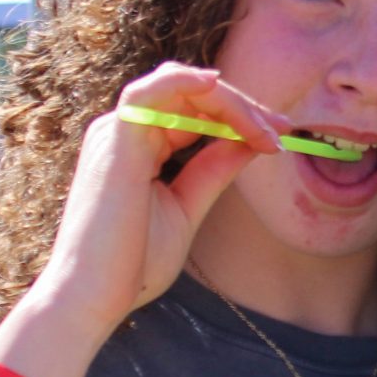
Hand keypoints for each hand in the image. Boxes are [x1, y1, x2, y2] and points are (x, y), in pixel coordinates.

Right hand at [26, 63, 288, 344]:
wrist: (94, 298)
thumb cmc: (133, 264)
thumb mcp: (187, 207)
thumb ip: (214, 170)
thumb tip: (249, 142)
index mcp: (138, 148)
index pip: (192, 111)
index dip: (238, 117)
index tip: (278, 138)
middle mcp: (124, 132)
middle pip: (190, 94)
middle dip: (242, 107)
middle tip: (282, 129)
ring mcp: (117, 132)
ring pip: (178, 87)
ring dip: (228, 101)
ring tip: (264, 128)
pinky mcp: (115, 140)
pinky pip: (149, 91)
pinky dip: (182, 79)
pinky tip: (216, 84)